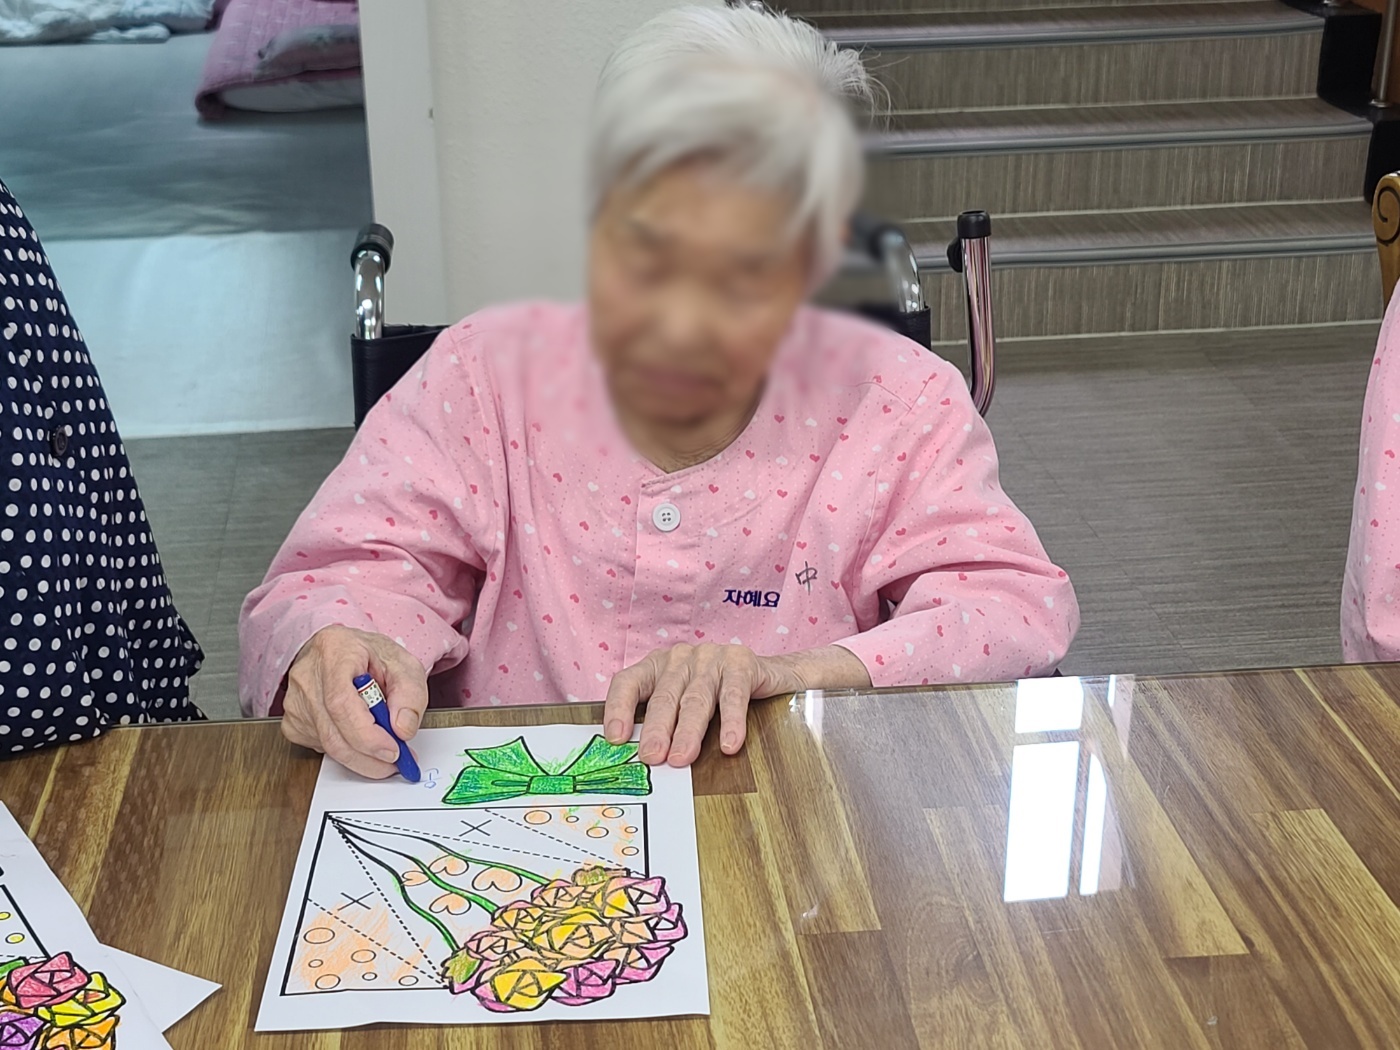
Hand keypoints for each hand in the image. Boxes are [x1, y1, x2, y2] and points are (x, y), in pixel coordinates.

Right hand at [281, 625, 428, 778]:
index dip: (366, 735)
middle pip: (332, 733)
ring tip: (384, 743)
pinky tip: (357, 733)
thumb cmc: (372, 656)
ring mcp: (295, 701)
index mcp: (334, 653)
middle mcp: (307, 677)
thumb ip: (410, 695)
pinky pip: (321, 748)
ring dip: (361, 756)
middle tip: (398, 761)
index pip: (341, 703)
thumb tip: (403, 730)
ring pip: (328, 746)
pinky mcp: (292, 722)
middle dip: (369, 757)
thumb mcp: (404, 665)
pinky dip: (346, 750)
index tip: (392, 750)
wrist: (345, 652)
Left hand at [602, 643, 870, 766]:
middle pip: (664, 696)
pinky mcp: (742, 663)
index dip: (618, 708)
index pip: (628, 682)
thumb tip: (641, 763)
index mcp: (658, 666)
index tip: (616, 739)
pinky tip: (729, 744)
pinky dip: (731, 721)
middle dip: (657, 729)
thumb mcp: (685, 704)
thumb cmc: (719, 695)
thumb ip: (664, 724)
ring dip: (688, 730)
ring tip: (682, 757)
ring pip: (696, 698)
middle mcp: (681, 658)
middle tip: (652, 757)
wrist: (774, 674)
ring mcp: (711, 657)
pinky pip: (733, 695)